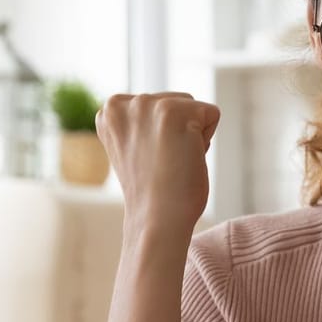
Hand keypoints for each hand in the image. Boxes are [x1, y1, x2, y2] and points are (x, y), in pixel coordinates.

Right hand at [98, 91, 221, 235]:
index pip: (156, 107)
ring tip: (172, 161)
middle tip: (163, 164)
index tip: (149, 160)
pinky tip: (185, 158)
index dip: (162, 136)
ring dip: (193, 135)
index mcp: (109, 111)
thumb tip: (165, 117)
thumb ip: (142, 124)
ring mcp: (146, 104)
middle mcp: (122, 102)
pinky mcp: (174, 111)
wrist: (156, 219)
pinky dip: (207, 140)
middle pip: (176, 102)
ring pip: (193, 108)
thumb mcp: (134, 147)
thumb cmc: (151, 193)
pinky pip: (212, 114)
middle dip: (179, 132)